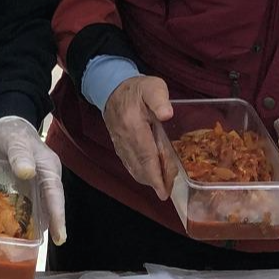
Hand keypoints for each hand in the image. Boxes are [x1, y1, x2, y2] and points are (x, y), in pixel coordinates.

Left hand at [0, 116, 67, 245]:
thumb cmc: (12, 133)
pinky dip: (28, 215)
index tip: (60, 236)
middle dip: (54, 223)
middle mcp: (47, 177)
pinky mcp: (27, 185)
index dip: (58, 216)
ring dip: (40, 221)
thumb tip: (28, 173)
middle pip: (52, 203)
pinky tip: (22, 227)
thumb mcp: (15, 142)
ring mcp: (37, 182)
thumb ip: (20, 155)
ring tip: (36, 242)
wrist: (6, 127)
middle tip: (54, 243)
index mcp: (49, 168)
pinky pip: (30, 202)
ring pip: (42, 205)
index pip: (55, 195)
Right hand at [104, 75, 177, 199]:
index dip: (155, 175)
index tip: (162, 191)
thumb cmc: (137, 88)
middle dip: (153, 181)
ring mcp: (119, 142)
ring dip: (147, 179)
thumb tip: (167, 114)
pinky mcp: (118, 144)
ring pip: (133, 167)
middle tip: (167, 191)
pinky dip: (138, 173)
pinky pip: (128, 163)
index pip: (145, 154)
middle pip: (139, 166)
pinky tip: (148, 176)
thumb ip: (159, 99)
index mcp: (133, 124)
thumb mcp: (152, 87)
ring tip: (161, 186)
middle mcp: (124, 137)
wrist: (111, 88)